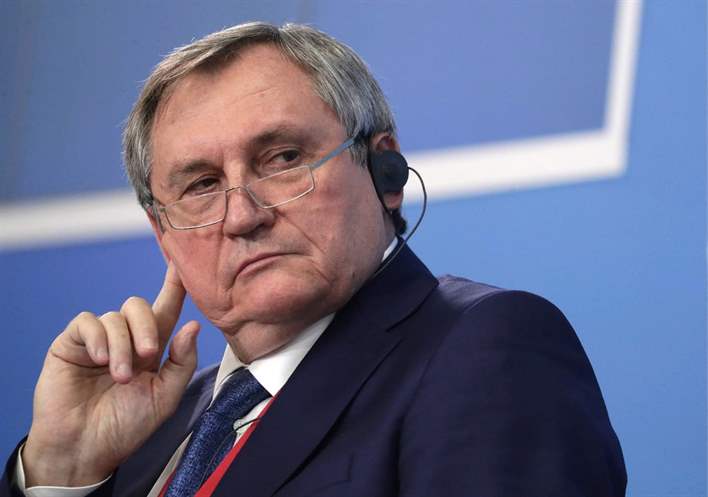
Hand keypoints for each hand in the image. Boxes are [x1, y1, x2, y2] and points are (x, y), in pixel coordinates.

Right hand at [22, 263, 199, 486]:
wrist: (86, 448)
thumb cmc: (126, 426)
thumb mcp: (165, 396)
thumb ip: (182, 362)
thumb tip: (193, 326)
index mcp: (151, 348)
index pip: (165, 310)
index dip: (174, 286)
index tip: (182, 264)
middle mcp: (125, 339)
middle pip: (139, 306)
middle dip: (147, 327)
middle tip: (148, 354)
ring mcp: (98, 340)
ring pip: (115, 316)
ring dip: (122, 345)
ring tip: (120, 376)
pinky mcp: (71, 344)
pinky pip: (87, 322)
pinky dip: (98, 337)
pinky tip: (99, 359)